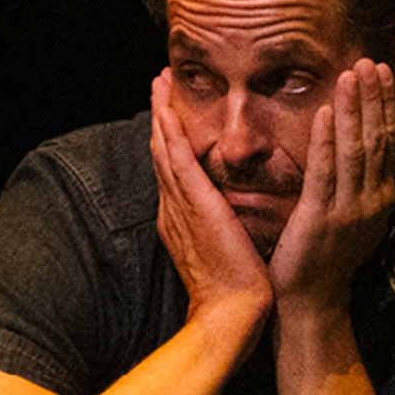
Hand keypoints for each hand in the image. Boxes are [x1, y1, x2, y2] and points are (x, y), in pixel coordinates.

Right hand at [150, 74, 273, 328]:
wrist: (231, 311)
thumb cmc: (236, 292)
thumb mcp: (228, 253)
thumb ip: (226, 231)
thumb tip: (236, 217)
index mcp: (181, 221)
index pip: (174, 172)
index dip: (169, 141)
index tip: (172, 115)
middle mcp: (173, 209)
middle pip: (161, 153)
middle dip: (160, 118)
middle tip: (158, 84)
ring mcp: (178, 204)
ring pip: (164, 148)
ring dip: (160, 113)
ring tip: (159, 83)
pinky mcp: (192, 202)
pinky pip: (175, 157)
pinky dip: (169, 130)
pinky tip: (166, 106)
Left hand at [269, 62, 394, 317]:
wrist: (310, 304)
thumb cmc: (320, 259)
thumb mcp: (346, 216)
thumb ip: (352, 183)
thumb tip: (350, 146)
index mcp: (379, 198)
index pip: (386, 141)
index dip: (384, 105)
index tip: (380, 73)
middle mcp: (371, 201)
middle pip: (377, 138)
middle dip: (374, 97)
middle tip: (370, 61)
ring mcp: (349, 210)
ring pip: (356, 149)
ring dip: (354, 108)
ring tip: (352, 74)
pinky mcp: (321, 218)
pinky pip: (326, 172)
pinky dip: (326, 139)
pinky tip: (323, 112)